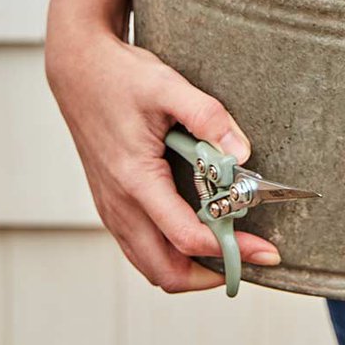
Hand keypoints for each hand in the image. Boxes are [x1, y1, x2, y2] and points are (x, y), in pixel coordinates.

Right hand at [45, 0, 280, 291]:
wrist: (77, 69)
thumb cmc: (121, 76)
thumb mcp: (168, 85)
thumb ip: (208, 117)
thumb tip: (243, 153)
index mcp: (135, 179)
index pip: (187, 237)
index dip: (231, 249)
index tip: (267, 250)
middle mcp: (118, 204)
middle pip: (166, 271)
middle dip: (212, 275)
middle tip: (252, 260)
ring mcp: (110, 207)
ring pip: (150, 265)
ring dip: (190, 269)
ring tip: (230, 251)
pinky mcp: (109, 201)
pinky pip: (139, 248)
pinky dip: (170, 254)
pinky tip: (196, 233)